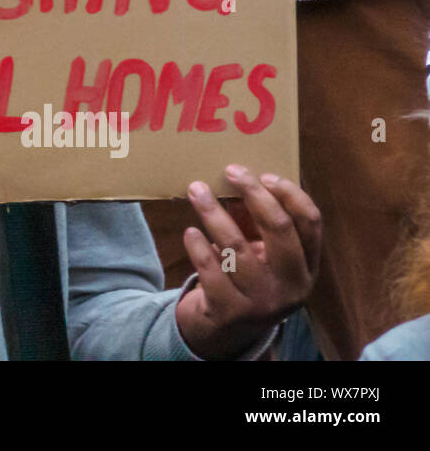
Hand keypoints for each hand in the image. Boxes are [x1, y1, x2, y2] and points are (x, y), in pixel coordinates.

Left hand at [174, 165, 321, 358]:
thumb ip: (261, 224)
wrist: (228, 331)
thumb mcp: (266, 256)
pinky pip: (211, 269)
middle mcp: (292, 286)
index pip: (310, 222)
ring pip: (236, 246)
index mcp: (308, 267)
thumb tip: (242, 177)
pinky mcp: (231, 311)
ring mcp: (262, 301)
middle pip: (279, 228)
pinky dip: (197, 246)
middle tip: (231, 170)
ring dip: (213, 212)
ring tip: (197, 190)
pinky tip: (190, 232)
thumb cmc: (249, 278)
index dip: (290, 194)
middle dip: (254, 193)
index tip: (264, 174)